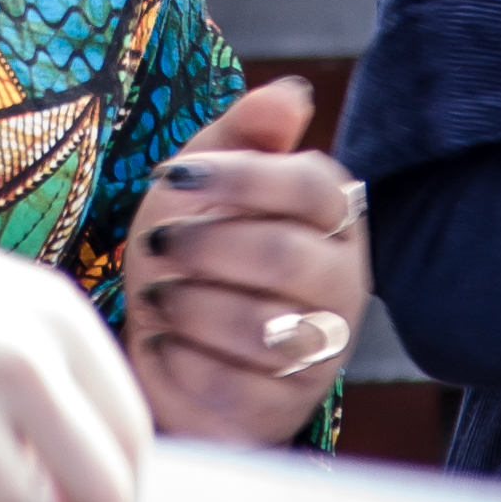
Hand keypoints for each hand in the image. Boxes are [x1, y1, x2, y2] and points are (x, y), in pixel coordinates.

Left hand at [116, 76, 368, 445]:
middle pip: (284, 258)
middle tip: (156, 243)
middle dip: (204, 247)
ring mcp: (320, 353)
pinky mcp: (282, 408)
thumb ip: (245, 134)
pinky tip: (164, 342)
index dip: (240, 178)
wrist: (170, 344)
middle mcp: (343, 285)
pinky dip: (180, 357)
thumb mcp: (205, 181)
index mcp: (335, 218)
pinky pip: (230, 384)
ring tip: (158, 295)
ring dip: (189, 304)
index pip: (313, 187)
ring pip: (261, 327)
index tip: (174, 177)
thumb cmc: (194, 250)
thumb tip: (291, 93)